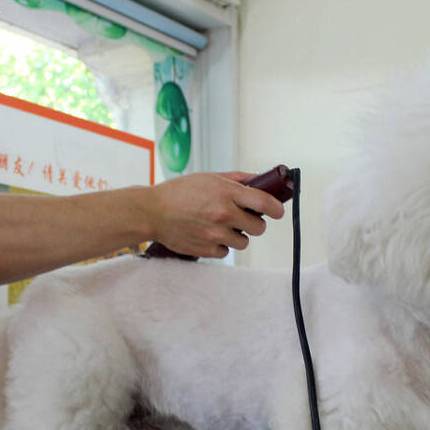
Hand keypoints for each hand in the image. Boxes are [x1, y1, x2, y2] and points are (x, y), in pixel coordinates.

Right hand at [147, 172, 285, 258]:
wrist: (152, 212)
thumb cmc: (178, 193)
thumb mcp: (209, 177)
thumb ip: (237, 179)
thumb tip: (259, 180)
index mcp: (226, 193)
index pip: (264, 202)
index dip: (276, 208)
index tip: (277, 211)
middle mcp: (223, 214)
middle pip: (259, 227)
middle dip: (254, 223)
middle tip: (243, 218)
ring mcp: (215, 234)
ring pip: (244, 242)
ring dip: (237, 235)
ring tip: (222, 226)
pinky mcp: (207, 249)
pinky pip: (226, 251)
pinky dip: (221, 245)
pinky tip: (209, 234)